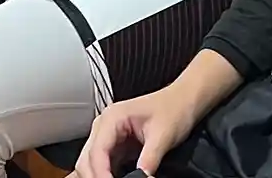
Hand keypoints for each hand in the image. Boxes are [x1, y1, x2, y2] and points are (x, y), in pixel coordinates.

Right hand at [76, 84, 202, 177]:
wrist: (184, 101)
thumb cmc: (174, 108)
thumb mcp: (163, 136)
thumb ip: (149, 159)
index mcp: (112, 118)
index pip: (97, 151)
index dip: (101, 173)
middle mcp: (105, 126)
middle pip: (87, 159)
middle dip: (96, 176)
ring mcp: (108, 136)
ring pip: (91, 163)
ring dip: (99, 175)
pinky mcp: (116, 146)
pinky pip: (104, 165)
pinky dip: (107, 174)